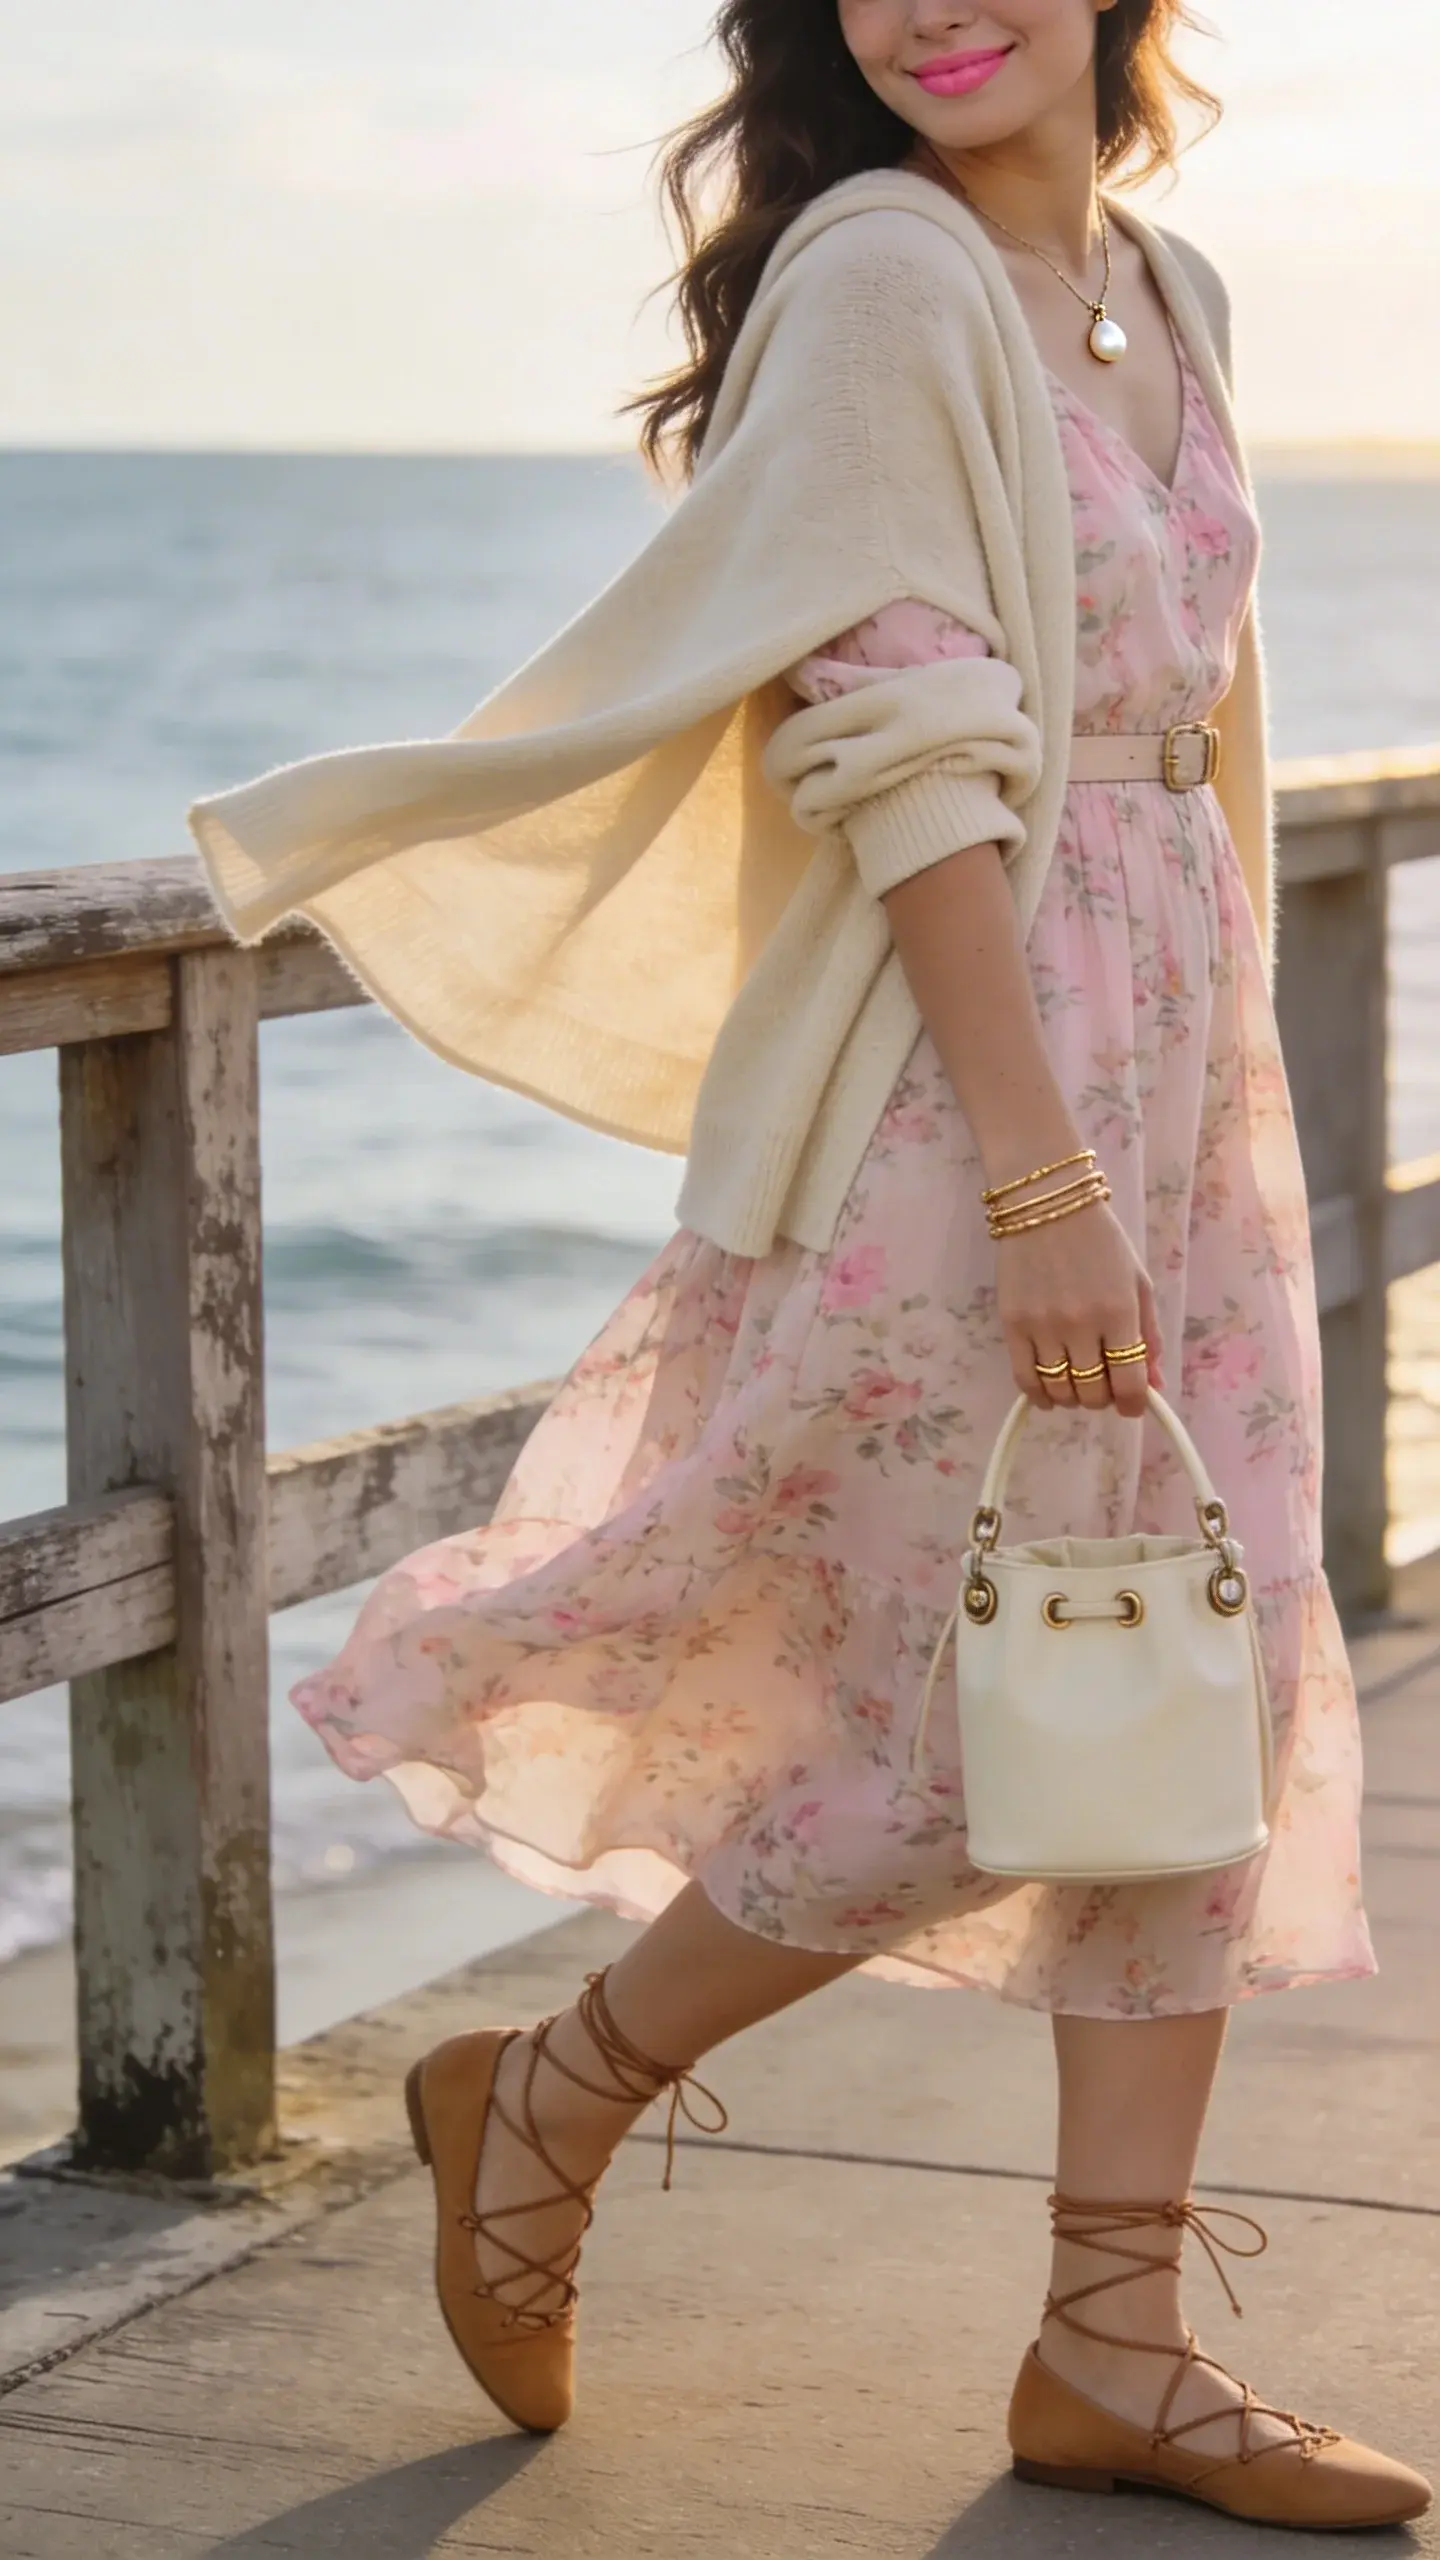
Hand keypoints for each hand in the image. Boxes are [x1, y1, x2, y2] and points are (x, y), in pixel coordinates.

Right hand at [993, 1197, 1163, 1416]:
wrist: (1045, 1203)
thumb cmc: (1101, 1241)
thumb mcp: (1137, 1282)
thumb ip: (1148, 1336)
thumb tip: (1154, 1385)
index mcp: (1119, 1313)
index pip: (1129, 1383)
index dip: (1134, 1406)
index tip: (1133, 1405)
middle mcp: (1081, 1325)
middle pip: (1093, 1394)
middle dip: (1103, 1398)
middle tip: (1103, 1384)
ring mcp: (1043, 1327)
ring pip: (1059, 1391)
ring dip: (1072, 1397)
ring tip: (1076, 1381)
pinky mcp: (1012, 1325)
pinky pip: (1024, 1379)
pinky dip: (1039, 1395)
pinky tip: (1048, 1391)